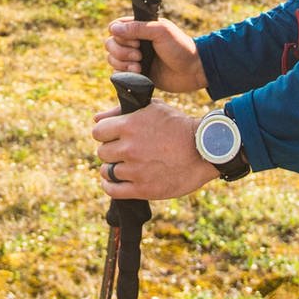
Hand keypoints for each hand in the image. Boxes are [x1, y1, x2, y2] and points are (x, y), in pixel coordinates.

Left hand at [92, 99, 216, 199]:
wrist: (203, 149)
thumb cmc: (177, 125)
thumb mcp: (152, 108)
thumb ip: (120, 111)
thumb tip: (95, 118)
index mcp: (130, 125)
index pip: (98, 132)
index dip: (105, 133)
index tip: (113, 136)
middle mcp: (129, 147)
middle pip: (102, 152)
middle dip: (111, 150)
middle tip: (124, 150)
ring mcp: (135, 170)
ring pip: (107, 171)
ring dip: (113, 168)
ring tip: (125, 165)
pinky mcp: (142, 189)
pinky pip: (113, 190)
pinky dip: (111, 186)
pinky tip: (117, 181)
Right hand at [106, 16, 206, 93]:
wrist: (192, 71)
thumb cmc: (180, 47)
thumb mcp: (161, 32)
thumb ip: (137, 28)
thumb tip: (113, 28)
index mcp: (140, 26)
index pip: (115, 27)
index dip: (120, 35)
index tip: (136, 41)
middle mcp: (135, 41)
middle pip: (110, 44)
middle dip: (121, 51)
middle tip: (140, 55)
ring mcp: (134, 57)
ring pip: (112, 59)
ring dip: (122, 63)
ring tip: (140, 67)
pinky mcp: (136, 73)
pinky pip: (118, 73)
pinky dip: (124, 73)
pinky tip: (139, 73)